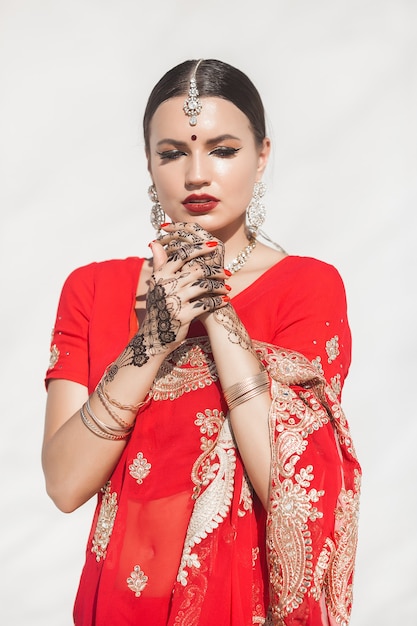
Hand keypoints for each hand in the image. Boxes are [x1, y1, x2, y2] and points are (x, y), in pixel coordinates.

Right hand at [138, 226, 228, 356]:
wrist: (154, 337)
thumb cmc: (158, 308)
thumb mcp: (155, 285)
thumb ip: (159, 264)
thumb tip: (155, 242)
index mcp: (160, 275)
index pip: (182, 255)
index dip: (199, 248)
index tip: (214, 245)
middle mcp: (165, 286)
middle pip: (196, 270)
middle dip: (215, 270)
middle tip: (227, 273)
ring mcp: (174, 301)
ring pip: (203, 286)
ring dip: (219, 287)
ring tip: (228, 288)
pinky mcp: (182, 315)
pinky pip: (205, 304)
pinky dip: (217, 302)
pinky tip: (225, 301)